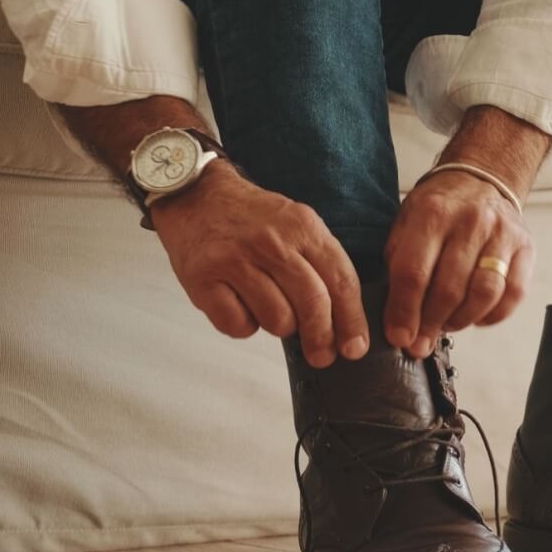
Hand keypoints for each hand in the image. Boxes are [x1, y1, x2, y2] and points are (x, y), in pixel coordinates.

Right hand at [149, 163, 368, 366]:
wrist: (195, 196)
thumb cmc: (251, 219)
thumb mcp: (295, 223)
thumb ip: (320, 263)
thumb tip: (344, 319)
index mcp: (302, 226)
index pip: (341, 280)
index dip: (353, 320)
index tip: (356, 347)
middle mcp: (271, 242)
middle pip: (312, 304)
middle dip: (322, 338)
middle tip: (322, 355)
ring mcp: (235, 260)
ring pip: (277, 319)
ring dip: (279, 326)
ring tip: (270, 309)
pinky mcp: (204, 280)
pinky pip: (238, 325)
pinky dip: (244, 326)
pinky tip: (241, 306)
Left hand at [384, 169, 535, 357]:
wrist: (482, 180)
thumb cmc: (438, 210)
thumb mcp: (406, 224)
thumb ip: (400, 267)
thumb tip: (400, 324)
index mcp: (432, 213)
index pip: (414, 272)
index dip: (404, 312)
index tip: (399, 337)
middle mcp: (470, 221)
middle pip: (449, 289)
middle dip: (431, 324)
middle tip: (420, 342)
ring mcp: (502, 234)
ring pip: (484, 294)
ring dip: (461, 321)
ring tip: (446, 325)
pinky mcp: (526, 248)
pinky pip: (514, 294)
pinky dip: (492, 315)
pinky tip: (475, 316)